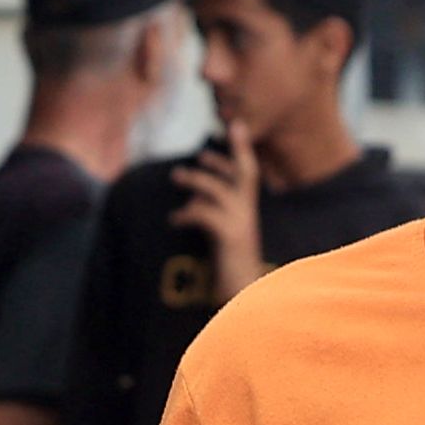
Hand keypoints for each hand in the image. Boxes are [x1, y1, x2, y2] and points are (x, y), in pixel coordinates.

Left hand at [172, 127, 266, 305]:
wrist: (244, 299)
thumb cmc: (230, 270)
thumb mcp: (222, 237)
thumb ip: (213, 214)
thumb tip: (194, 197)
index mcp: (248, 213)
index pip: (249, 174)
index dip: (242, 149)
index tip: (234, 125)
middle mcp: (249, 215)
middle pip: (244, 174)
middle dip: (223, 158)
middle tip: (199, 153)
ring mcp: (241, 225)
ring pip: (219, 190)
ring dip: (196, 180)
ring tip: (175, 177)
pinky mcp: (230, 237)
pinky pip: (205, 213)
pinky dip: (187, 212)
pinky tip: (174, 219)